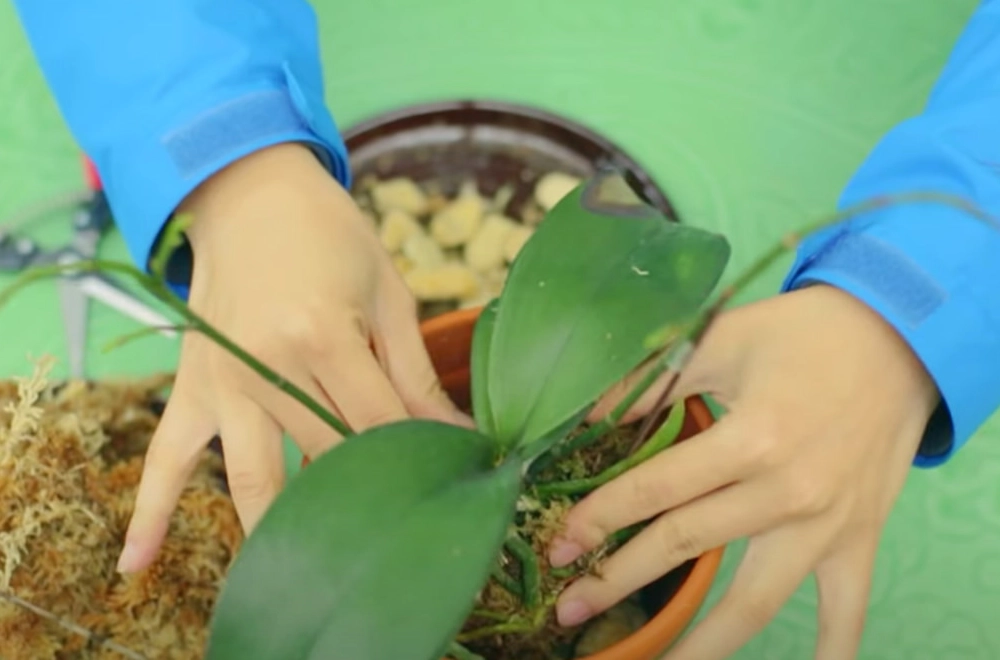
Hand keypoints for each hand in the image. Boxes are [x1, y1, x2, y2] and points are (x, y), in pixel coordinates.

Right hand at [116, 143, 465, 572]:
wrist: (251, 192)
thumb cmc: (332, 236)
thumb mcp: (388, 292)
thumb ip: (414, 372)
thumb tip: (454, 433)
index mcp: (323, 335)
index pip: (382, 424)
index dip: (425, 455)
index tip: (456, 480)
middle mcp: (266, 367)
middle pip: (328, 456)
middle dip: (372, 492)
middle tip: (406, 524)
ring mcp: (222, 382)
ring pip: (255, 476)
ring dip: (284, 528)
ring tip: (312, 573)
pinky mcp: (194, 386)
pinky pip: (166, 456)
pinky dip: (151, 511)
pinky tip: (139, 564)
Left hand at [547, 284, 938, 658]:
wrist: (900, 339)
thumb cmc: (801, 334)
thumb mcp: (721, 339)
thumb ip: (652, 381)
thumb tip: (585, 419)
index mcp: (752, 438)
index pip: (656, 490)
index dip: (600, 519)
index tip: (559, 545)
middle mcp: (789, 492)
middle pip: (686, 546)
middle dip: (618, 580)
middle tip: (569, 608)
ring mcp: (827, 525)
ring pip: (753, 602)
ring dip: (698, 642)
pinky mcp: (859, 540)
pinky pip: (845, 611)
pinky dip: (830, 653)